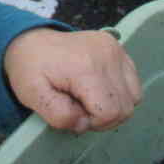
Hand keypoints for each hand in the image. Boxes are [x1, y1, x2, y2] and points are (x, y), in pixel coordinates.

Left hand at [3, 26, 141, 132]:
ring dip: (113, 106)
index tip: (73, 112)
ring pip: (133, 97)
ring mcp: (116, 49)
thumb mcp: (32, 95)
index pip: (109, 112)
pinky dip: (118, 93)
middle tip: (78, 107)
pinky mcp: (119, 49)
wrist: (31, 41)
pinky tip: (97, 88)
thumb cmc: (30, 68)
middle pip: (125, 108)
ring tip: (88, 98)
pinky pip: (132, 83)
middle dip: (103, 117)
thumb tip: (84, 123)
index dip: (93, 122)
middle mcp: (107, 56)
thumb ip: (58, 115)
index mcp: (86, 68)